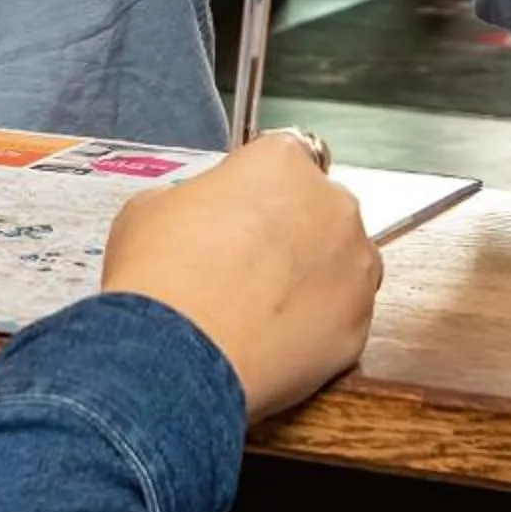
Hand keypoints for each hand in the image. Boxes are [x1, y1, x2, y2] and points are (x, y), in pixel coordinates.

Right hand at [100, 133, 381, 420]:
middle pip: (319, 208)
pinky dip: (315, 325)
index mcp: (281, 162)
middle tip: (244, 259)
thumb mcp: (150, 208)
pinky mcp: (360, 325)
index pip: (283, 156)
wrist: (177, 355)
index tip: (240, 207)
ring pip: (340, 263)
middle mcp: (332, 205)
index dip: (257, 184)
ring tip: (258, 305)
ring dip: (310, 275)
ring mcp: (356, 268)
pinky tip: (270, 338)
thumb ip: (193, 200)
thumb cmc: (161, 277)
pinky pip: (341, 316)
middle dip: (290, 229)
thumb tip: (201, 217)